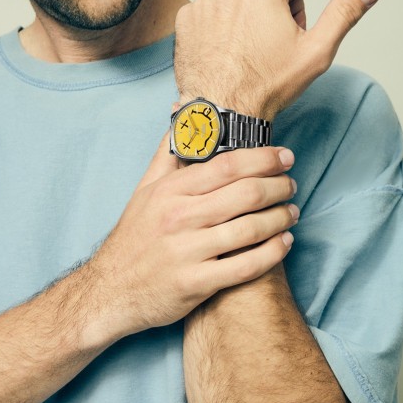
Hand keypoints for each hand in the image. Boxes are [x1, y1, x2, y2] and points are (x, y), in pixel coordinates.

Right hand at [85, 135, 297, 346]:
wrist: (110, 291)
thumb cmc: (133, 240)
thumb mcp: (144, 192)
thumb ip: (168, 153)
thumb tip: (181, 111)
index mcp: (169, 191)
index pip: (227, 165)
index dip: (264, 158)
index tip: (285, 157)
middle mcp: (178, 218)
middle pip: (245, 194)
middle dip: (278, 187)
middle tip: (291, 186)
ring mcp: (187, 252)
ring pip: (250, 229)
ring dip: (281, 218)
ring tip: (292, 213)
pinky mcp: (195, 284)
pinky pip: (245, 267)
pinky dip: (272, 253)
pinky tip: (284, 243)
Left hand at [174, 0, 382, 118]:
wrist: (223, 113)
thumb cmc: (266, 87)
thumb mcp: (316, 52)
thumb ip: (344, 13)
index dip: (293, 17)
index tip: (284, 44)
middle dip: (264, 19)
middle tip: (263, 55)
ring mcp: (204, 4)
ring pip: (232, 6)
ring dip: (239, 25)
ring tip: (241, 58)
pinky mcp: (185, 21)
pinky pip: (207, 18)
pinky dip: (214, 33)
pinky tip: (221, 57)